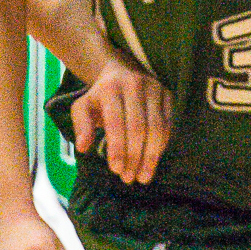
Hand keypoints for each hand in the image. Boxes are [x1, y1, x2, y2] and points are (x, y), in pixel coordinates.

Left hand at [70, 59, 172, 183]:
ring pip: (157, 128)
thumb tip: (82, 148)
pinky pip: (169, 125)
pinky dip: (162, 146)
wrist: (121, 71)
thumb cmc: (100, 96)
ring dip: (150, 156)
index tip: (116, 170)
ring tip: (143, 176)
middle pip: (138, 127)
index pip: (116, 122)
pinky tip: (153, 161)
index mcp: (111, 88)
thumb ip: (81, 126)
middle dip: (134, 157)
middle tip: (129, 179)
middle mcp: (135, 85)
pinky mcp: (169, 94)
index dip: (117, 148)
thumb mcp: (83, 107)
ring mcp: (155, 88)